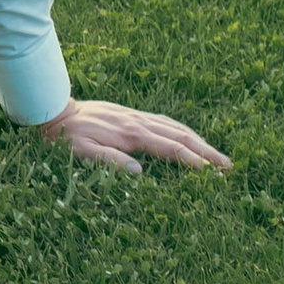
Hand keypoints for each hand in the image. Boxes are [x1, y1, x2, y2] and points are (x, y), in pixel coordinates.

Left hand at [37, 95, 231, 177]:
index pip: (171, 148)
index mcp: (131, 133)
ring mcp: (137, 116)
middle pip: (181, 135)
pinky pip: (164, 121)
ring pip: (175, 126)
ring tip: (216, 155)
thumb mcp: (81, 152)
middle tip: (228, 166)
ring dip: (199, 140)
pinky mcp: (132, 115)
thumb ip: (110, 161)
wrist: (54, 111)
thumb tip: (139, 172)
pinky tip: (188, 136)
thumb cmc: (66, 137)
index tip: (213, 173)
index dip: (194, 161)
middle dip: (206, 151)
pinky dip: (182, 130)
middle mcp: (138, 122)